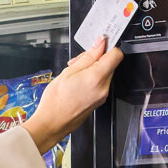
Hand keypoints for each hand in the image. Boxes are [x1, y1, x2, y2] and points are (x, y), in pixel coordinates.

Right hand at [24, 37, 121, 154]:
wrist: (52, 123)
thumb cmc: (56, 101)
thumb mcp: (69, 72)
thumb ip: (88, 57)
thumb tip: (99, 44)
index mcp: (97, 78)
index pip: (116, 54)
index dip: (107, 46)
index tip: (98, 43)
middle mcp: (104, 88)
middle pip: (109, 63)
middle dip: (95, 58)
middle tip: (79, 61)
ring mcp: (103, 96)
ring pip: (104, 73)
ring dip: (92, 68)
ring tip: (75, 73)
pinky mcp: (99, 100)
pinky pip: (100, 83)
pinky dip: (92, 78)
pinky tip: (78, 82)